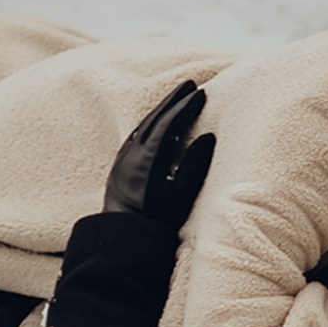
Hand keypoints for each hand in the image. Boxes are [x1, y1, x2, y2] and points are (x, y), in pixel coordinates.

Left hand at [102, 79, 214, 230]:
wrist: (122, 241)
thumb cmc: (156, 224)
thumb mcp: (181, 199)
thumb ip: (195, 168)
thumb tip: (208, 137)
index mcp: (147, 160)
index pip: (169, 124)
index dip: (185, 107)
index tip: (201, 93)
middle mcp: (131, 155)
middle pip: (154, 119)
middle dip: (172, 100)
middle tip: (189, 85)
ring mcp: (122, 159)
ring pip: (143, 126)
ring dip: (160, 110)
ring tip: (176, 99)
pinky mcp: (118, 166)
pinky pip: (136, 136)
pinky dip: (149, 124)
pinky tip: (157, 123)